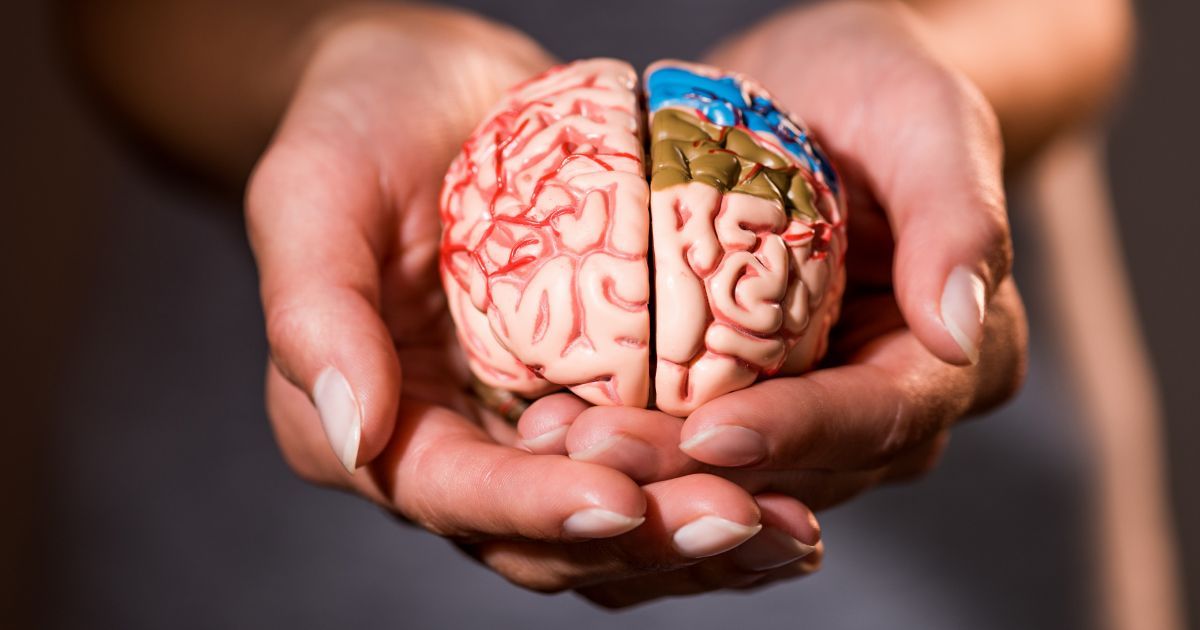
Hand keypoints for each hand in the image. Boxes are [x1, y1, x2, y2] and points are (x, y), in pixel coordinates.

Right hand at [247, 5, 821, 606]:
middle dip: (645, 539)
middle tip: (744, 519)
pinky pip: (655, 462)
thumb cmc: (358, 125)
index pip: (452, 496)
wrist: (429, 88)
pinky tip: (795, 481)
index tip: (620, 501)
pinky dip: (718, 480)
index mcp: (373, 429)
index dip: (534, 509)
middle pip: (548, 535)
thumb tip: (355, 436)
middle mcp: (452, 452)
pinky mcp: (588, 400)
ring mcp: (525, 434)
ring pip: (613, 522)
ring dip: (698, 536)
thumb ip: (317, 312)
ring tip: (793, 525)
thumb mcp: (313, 193)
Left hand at [518, 0, 1026, 518]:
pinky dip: (626, 438)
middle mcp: (887, 410)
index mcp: (955, 361)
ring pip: (732, 475)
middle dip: (692, 471)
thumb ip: (959, 215)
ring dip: (643, 470)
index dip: (796, 436)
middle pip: (795, 469)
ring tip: (551, 442)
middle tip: (593, 449)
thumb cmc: (880, 88)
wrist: (816, 87)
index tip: (710, 433)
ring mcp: (811, 413)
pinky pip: (687, 437)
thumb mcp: (927, 117)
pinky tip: (551, 424)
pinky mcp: (745, 397)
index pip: (880, 418)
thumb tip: (959, 329)